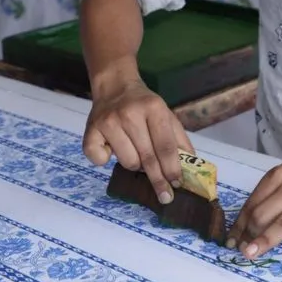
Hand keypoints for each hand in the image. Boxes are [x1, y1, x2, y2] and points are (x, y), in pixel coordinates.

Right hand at [82, 77, 193, 203]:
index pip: (165, 146)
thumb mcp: (167, 115)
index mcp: (154, 108)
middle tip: (166, 196)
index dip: (172, 168)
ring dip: (134, 164)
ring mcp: (109, 121)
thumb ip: (179, 140)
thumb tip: (190, 168)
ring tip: (135, 151)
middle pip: (147, 157)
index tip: (177, 184)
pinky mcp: (91, 130)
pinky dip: (105, 160)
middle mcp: (130, 114)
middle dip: (158, 180)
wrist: (115, 86)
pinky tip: (111, 149)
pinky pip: (99, 159)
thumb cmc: (145, 106)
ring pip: (127, 162)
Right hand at [226, 156, 281, 258]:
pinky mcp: (276, 170)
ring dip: (243, 222)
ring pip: (255, 202)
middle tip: (241, 249)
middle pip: (263, 213)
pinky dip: (247, 208)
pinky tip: (242, 221)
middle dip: (249, 234)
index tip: (249, 253)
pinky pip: (256, 191)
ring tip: (234, 238)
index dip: (265, 240)